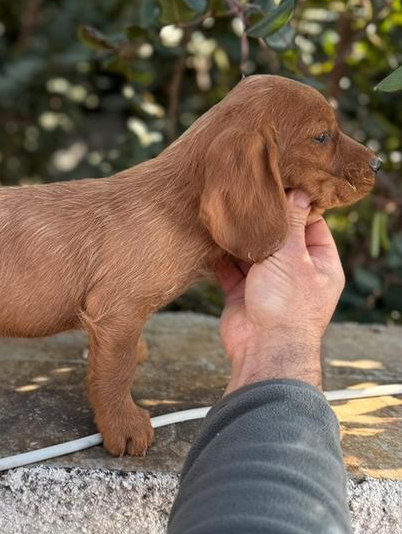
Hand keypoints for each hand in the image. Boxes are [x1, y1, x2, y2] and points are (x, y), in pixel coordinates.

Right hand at [216, 190, 344, 391]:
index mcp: (321, 265)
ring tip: (227, 214)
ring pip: (253, 253)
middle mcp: (296, 273)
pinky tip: (212, 239)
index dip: (297, 205)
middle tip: (247, 195)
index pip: (312, 225)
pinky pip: (231, 270)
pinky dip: (221, 257)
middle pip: (280, 238)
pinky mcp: (243, 294)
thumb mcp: (293, 256)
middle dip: (264, 221)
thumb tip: (299, 192)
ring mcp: (268, 284)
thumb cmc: (287, 305)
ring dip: (240, 239)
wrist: (263, 349)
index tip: (279, 184)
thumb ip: (292, 223)